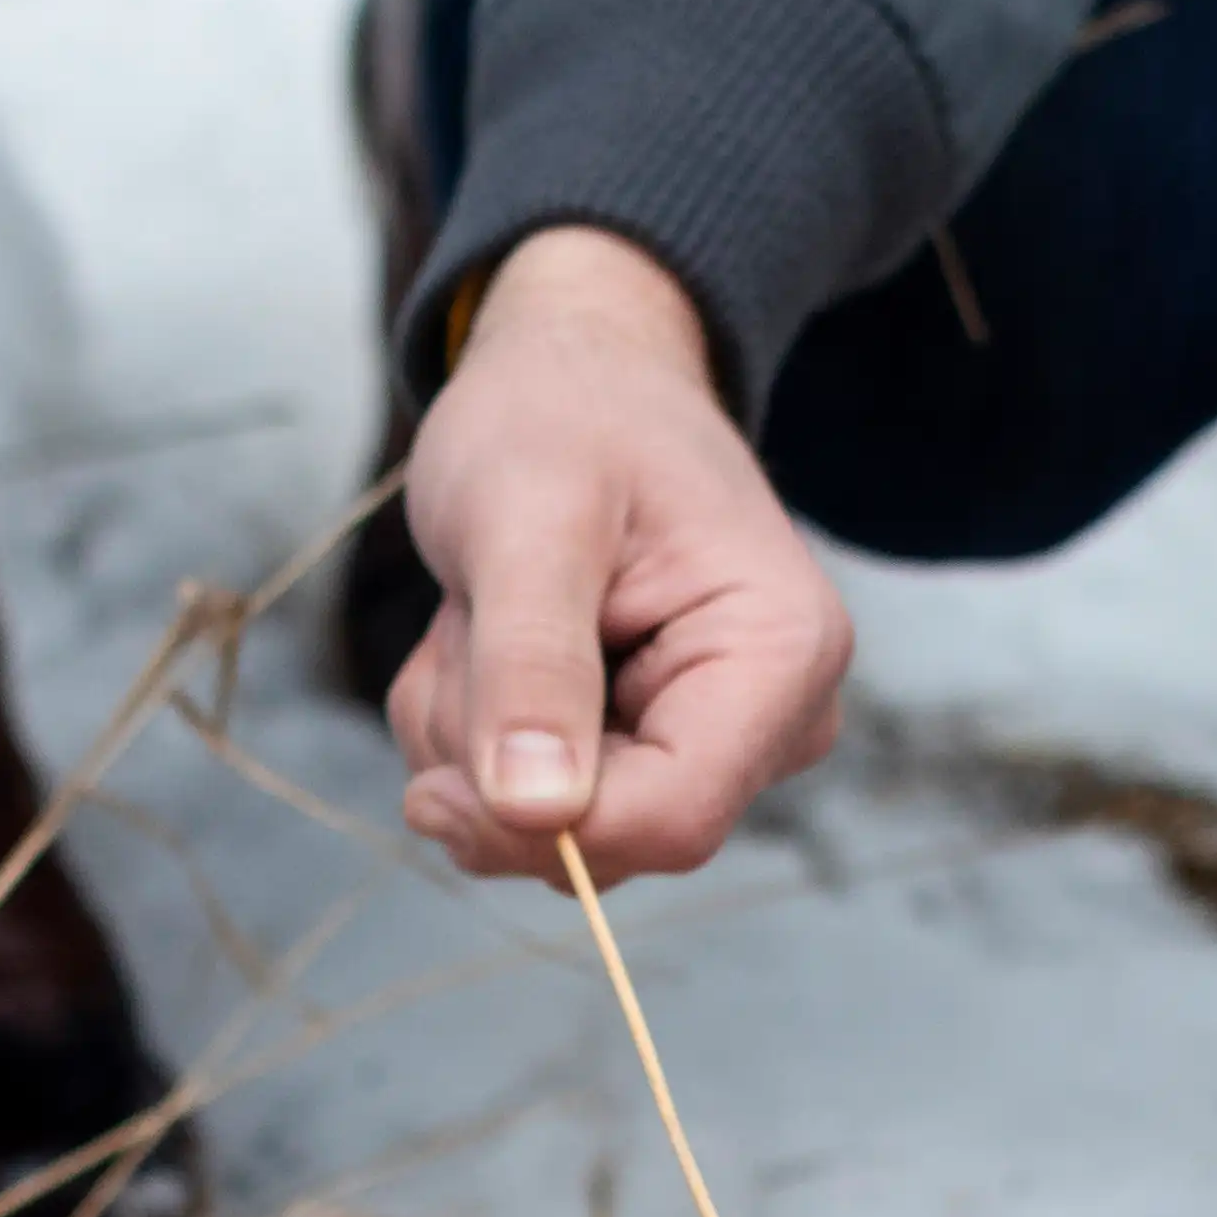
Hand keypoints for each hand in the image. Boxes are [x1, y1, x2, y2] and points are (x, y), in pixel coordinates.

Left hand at [388, 228, 849, 880]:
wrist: (577, 376)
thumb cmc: (564, 415)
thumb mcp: (526, 519)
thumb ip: (531, 664)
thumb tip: (536, 812)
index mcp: (780, 653)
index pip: (672, 818)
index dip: (543, 827)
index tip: (437, 786)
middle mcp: (773, 717)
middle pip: (608, 839)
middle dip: (494, 759)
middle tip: (470, 630)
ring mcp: (719, 742)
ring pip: (553, 832)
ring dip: (471, 739)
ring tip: (482, 614)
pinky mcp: (657, 753)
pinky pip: (530, 810)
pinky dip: (473, 737)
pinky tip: (488, 641)